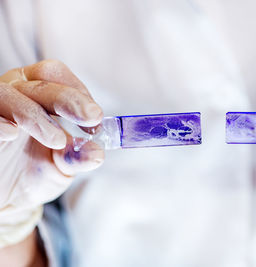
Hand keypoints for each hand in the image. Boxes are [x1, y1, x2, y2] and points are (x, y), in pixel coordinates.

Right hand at [0, 60, 103, 247]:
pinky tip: (11, 133)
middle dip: (68, 99)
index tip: (95, 118)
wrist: (2, 198)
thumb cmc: (29, 174)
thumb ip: (78, 158)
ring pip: (8, 94)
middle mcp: (13, 95)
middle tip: (91, 116)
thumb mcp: (61, 167)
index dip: (78, 91)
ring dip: (35, 115)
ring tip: (56, 140)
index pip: (55, 75)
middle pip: (38, 83)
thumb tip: (97, 153)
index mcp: (36, 96)